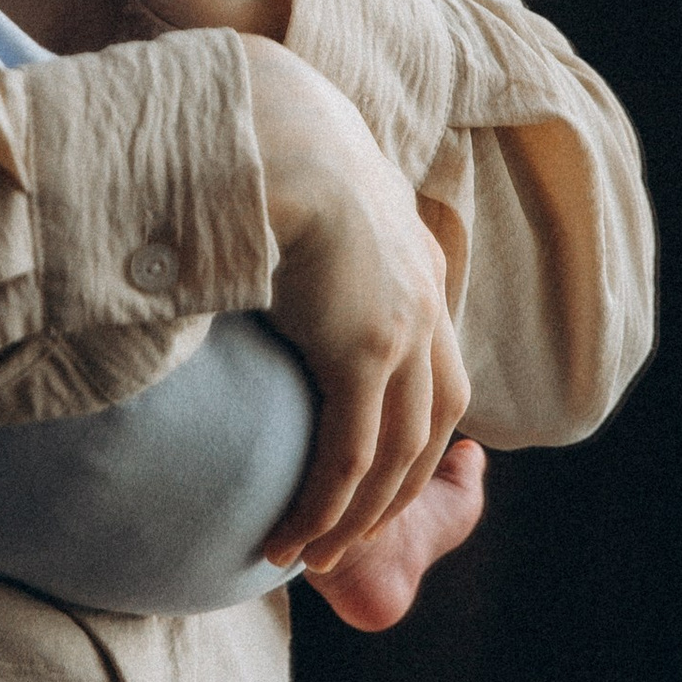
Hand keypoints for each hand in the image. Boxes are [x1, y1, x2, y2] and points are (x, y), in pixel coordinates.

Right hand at [242, 37, 468, 568]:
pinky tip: (296, 539)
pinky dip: (329, 505)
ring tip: (312, 556)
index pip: (431, 370)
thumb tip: (249, 239)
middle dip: (392, 492)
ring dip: (357, 515)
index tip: (372, 477)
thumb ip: (295, 232)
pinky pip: (353, 453)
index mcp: (415, 261)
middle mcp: (425, 296)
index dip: (409, 433)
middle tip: (345, 539)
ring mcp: (402, 324)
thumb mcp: (297, 196)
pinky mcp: (366, 347)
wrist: (271, 125)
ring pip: (396, 454)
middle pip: (431, 422)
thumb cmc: (262, 150)